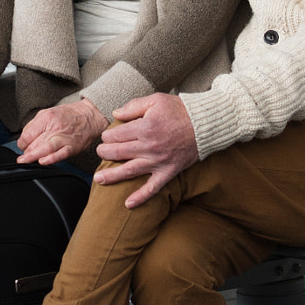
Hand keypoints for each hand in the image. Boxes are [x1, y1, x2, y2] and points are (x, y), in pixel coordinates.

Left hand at [16, 99, 109, 165]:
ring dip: (32, 157)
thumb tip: (25, 139)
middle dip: (27, 151)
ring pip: (44, 149)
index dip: (22, 143)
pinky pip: (59, 154)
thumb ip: (35, 125)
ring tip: (25, 161)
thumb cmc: (69, 115)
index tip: (23, 146)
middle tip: (25, 155)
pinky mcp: (72, 147)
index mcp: (46, 118)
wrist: (90, 115)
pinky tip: (42, 161)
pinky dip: (50, 159)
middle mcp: (54, 127)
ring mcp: (63, 138)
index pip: (27, 135)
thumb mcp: (48, 112)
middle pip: (33, 143)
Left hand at [94, 93, 198, 207]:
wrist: (206, 124)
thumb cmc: (180, 110)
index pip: (116, 135)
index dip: (107, 136)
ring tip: (98, 180)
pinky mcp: (168, 171)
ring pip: (129, 171)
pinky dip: (141, 197)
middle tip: (100, 153)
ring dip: (112, 176)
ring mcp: (158, 161)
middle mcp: (149, 147)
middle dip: (105, 153)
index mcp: (144, 128)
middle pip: (118, 153)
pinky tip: (128, 204)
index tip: (107, 136)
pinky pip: (153, 187)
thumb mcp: (156, 100)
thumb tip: (115, 113)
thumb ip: (133, 106)